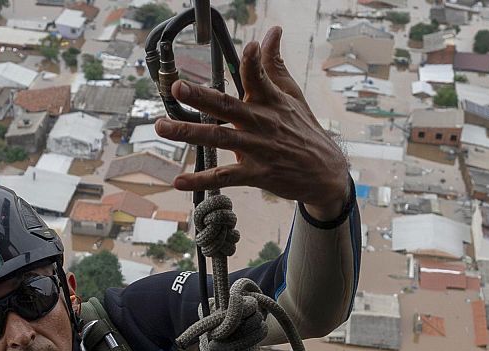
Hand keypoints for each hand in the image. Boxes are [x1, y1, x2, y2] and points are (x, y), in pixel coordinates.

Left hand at [154, 26, 349, 219]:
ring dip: (189, 133)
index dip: (255, 61)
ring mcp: (258, 149)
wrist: (325, 173)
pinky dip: (201, 180)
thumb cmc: (304, 130)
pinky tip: (179, 180)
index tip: (251, 46)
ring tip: (162, 127)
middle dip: (201, 97)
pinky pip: (225, 177)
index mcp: (271, 101)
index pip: (260, 77)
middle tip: (177, 88)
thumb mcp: (292, 95)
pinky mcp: (257, 173)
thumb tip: (272, 31)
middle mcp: (262, 123)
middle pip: (228, 106)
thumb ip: (275, 64)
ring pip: (219, 139)